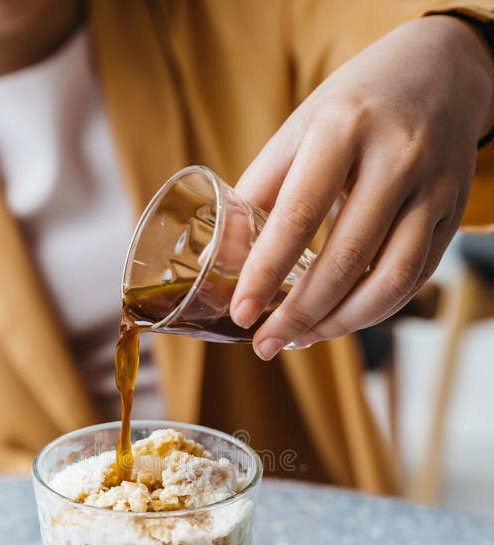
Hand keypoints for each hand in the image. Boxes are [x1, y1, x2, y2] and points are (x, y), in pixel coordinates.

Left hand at [230, 15, 493, 359]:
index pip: (298, 217)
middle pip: (347, 260)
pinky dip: (374, 311)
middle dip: (301, 314)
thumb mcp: (302, 126)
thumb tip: (222, 256)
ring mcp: (433, 189)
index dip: (266, 273)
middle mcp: (396, 158)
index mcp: (343, 129)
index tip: (242, 313)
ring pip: (390, 281)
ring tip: (302, 337)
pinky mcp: (453, 214)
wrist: (441, 71)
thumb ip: (263, 187)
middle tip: (267, 342)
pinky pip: (414, 279)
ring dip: (340, 323)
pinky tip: (340, 319)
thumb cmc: (355, 106)